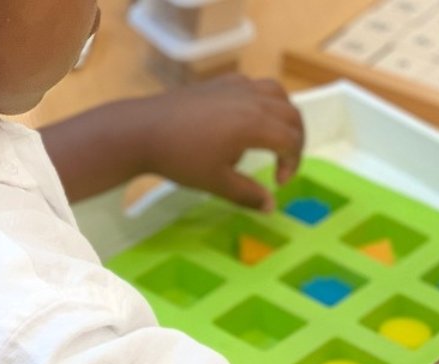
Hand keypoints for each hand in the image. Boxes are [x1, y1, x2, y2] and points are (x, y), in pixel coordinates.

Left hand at [139, 75, 304, 211]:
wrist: (143, 130)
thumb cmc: (180, 159)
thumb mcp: (216, 183)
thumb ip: (248, 194)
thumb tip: (271, 207)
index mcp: (254, 124)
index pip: (291, 140)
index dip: (292, 163)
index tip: (277, 183)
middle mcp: (252, 99)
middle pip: (291, 114)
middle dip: (295, 141)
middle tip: (283, 164)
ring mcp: (236, 86)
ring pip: (277, 93)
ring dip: (284, 117)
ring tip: (275, 139)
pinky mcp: (221, 82)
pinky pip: (256, 86)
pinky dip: (265, 102)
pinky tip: (250, 121)